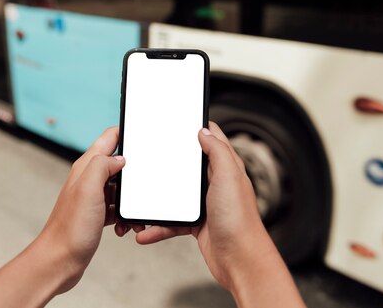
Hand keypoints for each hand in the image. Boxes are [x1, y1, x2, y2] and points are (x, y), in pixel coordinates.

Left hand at [0, 127, 134, 307]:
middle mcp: (89, 178)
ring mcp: (93, 196)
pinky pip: (118, 207)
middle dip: (135, 172)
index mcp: (86, 166)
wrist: (60, 261)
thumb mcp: (88, 189)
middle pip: (119, 162)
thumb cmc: (70, 228)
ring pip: (121, 187)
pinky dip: (125, 215)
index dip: (126, 132)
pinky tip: (123, 226)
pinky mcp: (97, 213)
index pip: (110, 137)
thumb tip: (120, 158)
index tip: (143, 135)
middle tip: (143, 183)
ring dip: (130, 198)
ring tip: (130, 212)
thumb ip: (103, 165)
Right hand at [131, 122, 304, 306]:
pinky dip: (159, 226)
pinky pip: (172, 221)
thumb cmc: (239, 221)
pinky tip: (147, 231)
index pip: (212, 140)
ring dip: (159, 199)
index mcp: (225, 168)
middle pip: (188, 167)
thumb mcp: (228, 177)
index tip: (178, 122)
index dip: (196, 128)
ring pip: (176, 195)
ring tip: (143, 198)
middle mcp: (216, 184)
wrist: (239, 260)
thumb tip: (205, 131)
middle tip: (151, 155)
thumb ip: (218, 152)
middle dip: (170, 162)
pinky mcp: (197, 223)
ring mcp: (205, 204)